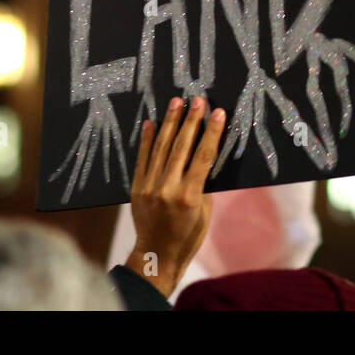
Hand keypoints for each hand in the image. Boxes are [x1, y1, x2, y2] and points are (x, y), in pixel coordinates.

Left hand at [124, 96, 225, 296]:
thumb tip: (204, 156)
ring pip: (161, 148)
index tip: (217, 112)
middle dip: (191, 120)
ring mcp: (149, 186)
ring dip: (170, 123)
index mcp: (190, 195)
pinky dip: (146, 139)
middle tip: (197, 99)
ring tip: (176, 102)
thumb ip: (203, 183)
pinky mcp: (136, 187)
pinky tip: (150, 122)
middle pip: (181, 147)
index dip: (211, 132)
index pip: (203, 156)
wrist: (156, 255)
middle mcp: (168, 188)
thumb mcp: (204, 211)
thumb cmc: (188, 236)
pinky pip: (142, 158)